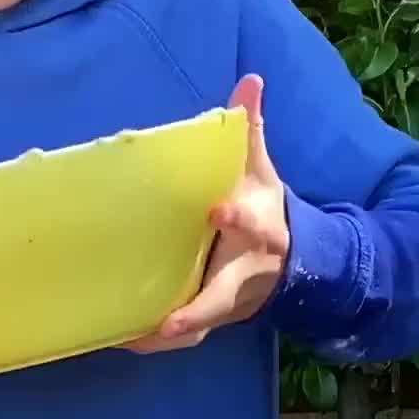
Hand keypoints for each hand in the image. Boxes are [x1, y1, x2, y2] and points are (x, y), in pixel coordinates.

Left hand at [126, 73, 289, 353]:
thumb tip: (250, 79)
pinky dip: (159, 340)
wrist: (293, 260)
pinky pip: (187, 336)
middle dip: (201, 306)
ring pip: (203, 323)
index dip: (237, 218)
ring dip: (172, 333)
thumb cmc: (265, 205)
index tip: (217, 210)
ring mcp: (232, 301)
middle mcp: (247, 272)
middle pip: (225, 292)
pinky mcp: (216, 317)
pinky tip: (124, 337)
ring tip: (132, 336)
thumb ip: (250, 129)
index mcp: (261, 229)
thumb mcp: (262, 170)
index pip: (252, 223)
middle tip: (170, 321)